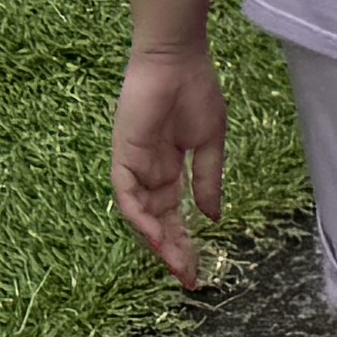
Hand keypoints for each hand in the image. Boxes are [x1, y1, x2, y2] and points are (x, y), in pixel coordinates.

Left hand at [110, 42, 229, 287]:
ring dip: (157, 241)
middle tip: (189, 278)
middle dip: (173, 251)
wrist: (178, 58)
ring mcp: (135, 164)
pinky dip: (140, 217)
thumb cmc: (196, 91)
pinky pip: (126, 194)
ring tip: (177, 264)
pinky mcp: (123, 154)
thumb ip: (208, 180)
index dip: (184, 243)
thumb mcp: (210, 142)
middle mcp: (149, 172)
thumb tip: (214, 217)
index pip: (174, 215)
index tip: (198, 270)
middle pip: (158, 222)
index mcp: (170, 169)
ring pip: (141, 215)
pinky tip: (157, 236)